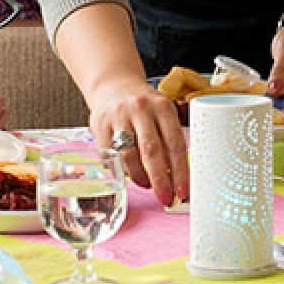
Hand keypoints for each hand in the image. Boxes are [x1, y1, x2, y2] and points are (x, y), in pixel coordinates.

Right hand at [87, 76, 187, 206]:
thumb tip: (178, 177)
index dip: (180, 171)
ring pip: (129, 155)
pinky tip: (125, 170)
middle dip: (160, 179)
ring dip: (139, 176)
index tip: (182, 192)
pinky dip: (119, 168)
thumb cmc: (144, 107)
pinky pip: (110, 155)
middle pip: (151, 150)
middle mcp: (141, 108)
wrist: (114, 85)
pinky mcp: (100, 124)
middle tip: (165, 198)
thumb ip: (170, 139)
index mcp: (163, 107)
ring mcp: (118, 115)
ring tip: (145, 183)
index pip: (175, 144)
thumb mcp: (162, 114)